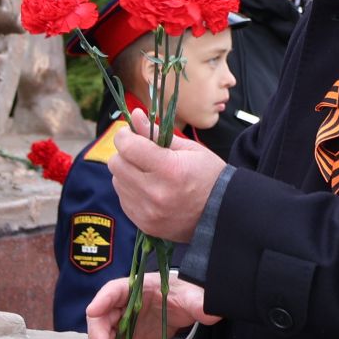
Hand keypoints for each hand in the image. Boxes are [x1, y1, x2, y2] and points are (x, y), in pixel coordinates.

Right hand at [83, 272, 219, 338]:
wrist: (184, 306)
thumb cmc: (184, 295)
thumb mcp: (192, 297)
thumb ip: (198, 303)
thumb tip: (211, 312)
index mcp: (136, 287)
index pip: (114, 289)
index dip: (102, 299)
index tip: (94, 312)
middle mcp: (122, 304)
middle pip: (102, 318)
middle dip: (98, 338)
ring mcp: (120, 323)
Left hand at [104, 110, 225, 243]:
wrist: (221, 213)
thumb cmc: (208, 175)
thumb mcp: (188, 148)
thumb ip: (157, 133)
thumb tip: (134, 115)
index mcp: (169, 169)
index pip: (128, 147)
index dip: (124, 136)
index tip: (129, 134)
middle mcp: (155, 192)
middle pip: (117, 164)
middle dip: (125, 154)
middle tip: (140, 153)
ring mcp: (148, 212)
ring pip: (117, 182)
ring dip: (127, 173)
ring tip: (147, 173)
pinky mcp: (144, 224)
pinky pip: (123, 200)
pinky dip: (131, 191)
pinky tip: (148, 189)